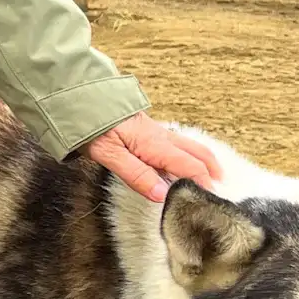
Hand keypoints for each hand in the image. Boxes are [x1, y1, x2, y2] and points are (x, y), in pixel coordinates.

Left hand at [81, 113, 220, 203]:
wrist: (78, 96)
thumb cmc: (92, 126)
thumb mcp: (110, 154)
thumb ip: (137, 175)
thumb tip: (164, 195)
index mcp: (156, 144)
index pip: (191, 167)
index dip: (205, 184)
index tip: (213, 203)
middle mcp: (161, 136)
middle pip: (199, 153)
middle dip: (213, 171)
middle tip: (220, 191)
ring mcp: (155, 131)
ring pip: (189, 146)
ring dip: (203, 162)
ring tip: (209, 180)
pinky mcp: (146, 128)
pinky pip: (175, 143)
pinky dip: (187, 155)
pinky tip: (180, 166)